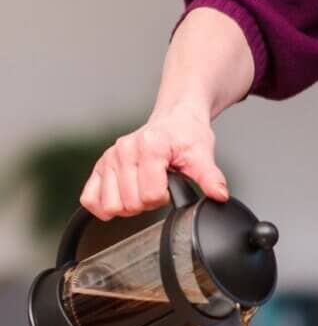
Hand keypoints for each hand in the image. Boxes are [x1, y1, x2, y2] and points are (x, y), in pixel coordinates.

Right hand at [80, 103, 228, 218]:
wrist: (175, 119)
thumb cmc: (186, 135)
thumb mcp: (203, 153)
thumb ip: (210, 176)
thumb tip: (218, 195)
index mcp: (149, 147)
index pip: (150, 195)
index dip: (164, 197)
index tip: (170, 185)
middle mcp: (124, 150)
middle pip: (130, 204)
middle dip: (147, 203)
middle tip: (158, 186)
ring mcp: (109, 158)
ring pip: (110, 205)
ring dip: (128, 205)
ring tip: (142, 189)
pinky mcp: (100, 166)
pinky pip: (89, 199)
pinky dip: (105, 205)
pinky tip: (122, 196)